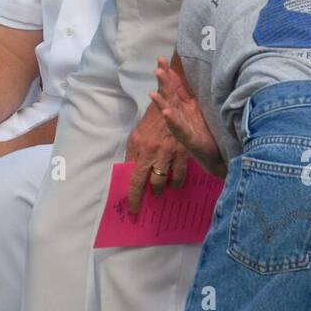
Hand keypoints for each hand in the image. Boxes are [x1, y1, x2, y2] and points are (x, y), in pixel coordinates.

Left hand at [124, 92, 189, 214]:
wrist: (171, 103)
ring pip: (162, 180)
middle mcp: (152, 150)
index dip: (133, 194)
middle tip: (143, 204)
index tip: (132, 207)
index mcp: (138, 146)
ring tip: (159, 191)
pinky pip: (179, 175)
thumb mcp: (137, 135)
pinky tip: (175, 183)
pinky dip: (177, 182)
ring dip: (160, 189)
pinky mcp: (182, 151)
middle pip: (146, 182)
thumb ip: (133, 154)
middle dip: (144, 196)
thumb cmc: (151, 121)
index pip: (132, 176)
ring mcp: (168, 152)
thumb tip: (128, 173)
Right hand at [149, 57, 226, 177]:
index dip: (167, 72)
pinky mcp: (188, 138)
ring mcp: (181, 126)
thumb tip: (189, 72)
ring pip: (169, 111)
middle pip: (169, 95)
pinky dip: (172, 120)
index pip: (172, 85)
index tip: (161, 58)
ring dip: (161, 101)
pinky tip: (167, 112)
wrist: (215, 155)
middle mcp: (179, 114)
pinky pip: (179, 128)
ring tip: (154, 92)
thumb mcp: (201, 108)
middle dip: (163, 82)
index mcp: (183, 105)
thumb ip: (192, 93)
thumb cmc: (206, 131)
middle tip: (157, 68)